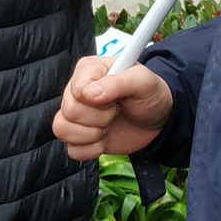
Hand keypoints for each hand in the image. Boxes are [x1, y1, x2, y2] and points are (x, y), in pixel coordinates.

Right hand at [52, 56, 172, 161]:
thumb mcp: (142, 81)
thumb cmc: (149, 94)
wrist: (158, 119)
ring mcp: (75, 115)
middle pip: (70, 111)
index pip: (77, 89)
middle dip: (100, 118)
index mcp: (88, 70)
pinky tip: (105, 139)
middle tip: (116, 112)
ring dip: (93, 135)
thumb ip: (118, 83)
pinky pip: (72, 150)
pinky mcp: (78, 137)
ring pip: (63, 130)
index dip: (98, 100)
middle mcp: (76, 91)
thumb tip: (90, 94)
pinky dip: (92, 150)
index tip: (116, 100)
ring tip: (109, 126)